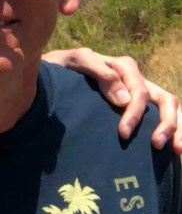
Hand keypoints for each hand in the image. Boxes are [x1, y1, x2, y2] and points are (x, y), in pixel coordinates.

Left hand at [44, 49, 180, 154]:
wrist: (46, 76)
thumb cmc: (59, 68)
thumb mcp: (74, 62)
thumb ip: (98, 72)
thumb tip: (125, 99)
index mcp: (122, 68)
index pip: (139, 90)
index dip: (135, 112)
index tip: (123, 133)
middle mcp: (136, 81)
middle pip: (165, 99)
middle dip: (167, 123)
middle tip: (156, 144)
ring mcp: (138, 95)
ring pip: (170, 108)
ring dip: (178, 128)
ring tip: (177, 150)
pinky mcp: (136, 109)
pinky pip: (162, 117)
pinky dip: (175, 131)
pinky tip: (174, 151)